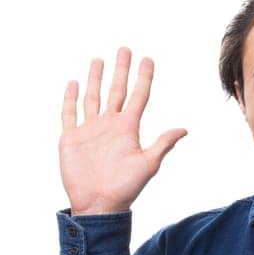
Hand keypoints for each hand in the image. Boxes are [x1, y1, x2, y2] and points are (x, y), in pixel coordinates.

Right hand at [59, 47, 186, 215]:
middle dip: (120, 70)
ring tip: (98, 60)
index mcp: (128, 128)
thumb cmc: (125, 188)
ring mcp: (90, 130)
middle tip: (125, 49)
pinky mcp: (71, 138)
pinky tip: (73, 83)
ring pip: (92, 97)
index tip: (148, 59)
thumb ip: (162, 144)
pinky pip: (69, 113)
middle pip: (116, 90)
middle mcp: (109, 125)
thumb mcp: (148, 164)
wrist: (99, 205)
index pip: (138, 96)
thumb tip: (184, 130)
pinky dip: (70, 99)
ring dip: (95, 79)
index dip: (143, 78)